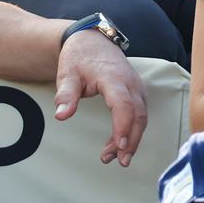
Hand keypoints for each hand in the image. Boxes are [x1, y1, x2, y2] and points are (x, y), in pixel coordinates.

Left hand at [54, 29, 147, 166]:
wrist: (93, 41)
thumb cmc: (79, 58)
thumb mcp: (67, 74)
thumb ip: (66, 94)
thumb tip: (62, 116)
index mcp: (114, 78)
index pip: (123, 104)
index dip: (123, 126)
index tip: (118, 147)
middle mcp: (131, 83)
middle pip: (138, 114)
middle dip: (131, 140)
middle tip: (120, 161)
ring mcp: (136, 87)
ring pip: (141, 116)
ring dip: (131, 138)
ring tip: (113, 158)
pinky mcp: (136, 92)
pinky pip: (139, 114)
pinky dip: (131, 131)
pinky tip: (116, 144)